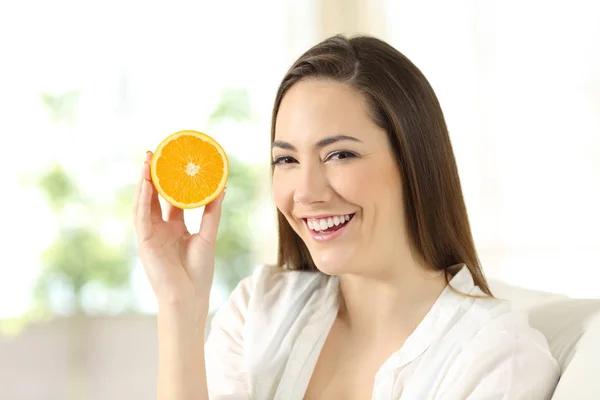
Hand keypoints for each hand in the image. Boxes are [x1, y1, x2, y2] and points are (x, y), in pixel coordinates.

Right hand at [132, 151, 225, 317]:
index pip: (169, 199)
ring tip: (147, 161)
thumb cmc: (198, 272)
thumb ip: (211, 212)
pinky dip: (143, 200)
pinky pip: (141, 217)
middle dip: (152, 176)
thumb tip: (222, 188)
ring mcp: (150, 235)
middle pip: (154, 197)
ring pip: (144, 203)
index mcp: (174, 228)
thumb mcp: (207, 235)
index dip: (170, 181)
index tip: (172, 161)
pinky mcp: (144, 242)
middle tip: (153, 153)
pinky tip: (146, 184)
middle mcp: (160, 229)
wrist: (189, 297)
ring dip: (144, 182)